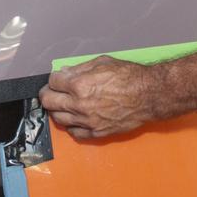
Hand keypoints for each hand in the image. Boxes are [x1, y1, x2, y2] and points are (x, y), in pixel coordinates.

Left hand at [39, 56, 156, 138]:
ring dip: (57, 110)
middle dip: (47, 94)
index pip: (53, 82)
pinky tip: (75, 118)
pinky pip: (74, 133)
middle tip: (51, 92)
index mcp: (80, 85)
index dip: (54, 79)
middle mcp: (79, 105)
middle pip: (48, 102)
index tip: (57, 79)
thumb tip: (65, 73)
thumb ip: (80, 69)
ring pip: (58, 119)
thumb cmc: (130, 77)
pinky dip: (71, 125)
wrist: (149, 96)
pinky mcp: (96, 132)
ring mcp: (87, 121)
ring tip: (63, 105)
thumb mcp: (103, 63)